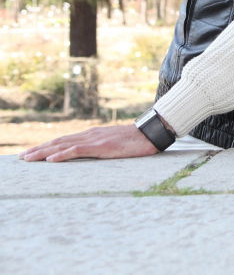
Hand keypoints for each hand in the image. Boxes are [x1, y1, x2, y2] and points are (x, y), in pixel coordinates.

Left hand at [19, 125, 158, 161]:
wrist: (151, 133)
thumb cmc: (136, 141)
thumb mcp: (115, 143)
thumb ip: (102, 146)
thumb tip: (93, 153)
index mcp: (92, 135)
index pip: (65, 140)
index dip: (47, 146)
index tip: (33, 152)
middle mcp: (90, 135)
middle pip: (59, 142)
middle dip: (39, 149)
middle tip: (22, 157)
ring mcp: (94, 140)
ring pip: (63, 145)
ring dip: (44, 152)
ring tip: (29, 158)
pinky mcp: (101, 146)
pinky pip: (77, 151)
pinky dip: (62, 155)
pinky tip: (50, 159)